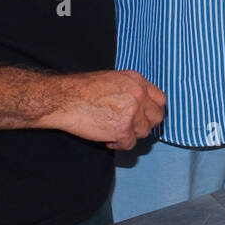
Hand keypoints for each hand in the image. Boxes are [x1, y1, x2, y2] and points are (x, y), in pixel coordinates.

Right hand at [49, 70, 165, 150]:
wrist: (64, 99)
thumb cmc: (83, 90)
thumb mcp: (114, 79)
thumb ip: (131, 90)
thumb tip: (142, 104)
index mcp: (137, 81)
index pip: (160, 99)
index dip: (153, 111)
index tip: (146, 117)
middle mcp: (138, 95)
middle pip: (156, 117)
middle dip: (145, 125)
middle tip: (130, 128)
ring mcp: (132, 112)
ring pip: (143, 131)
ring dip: (130, 135)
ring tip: (113, 131)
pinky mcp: (122, 129)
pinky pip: (129, 143)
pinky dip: (119, 145)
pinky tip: (107, 139)